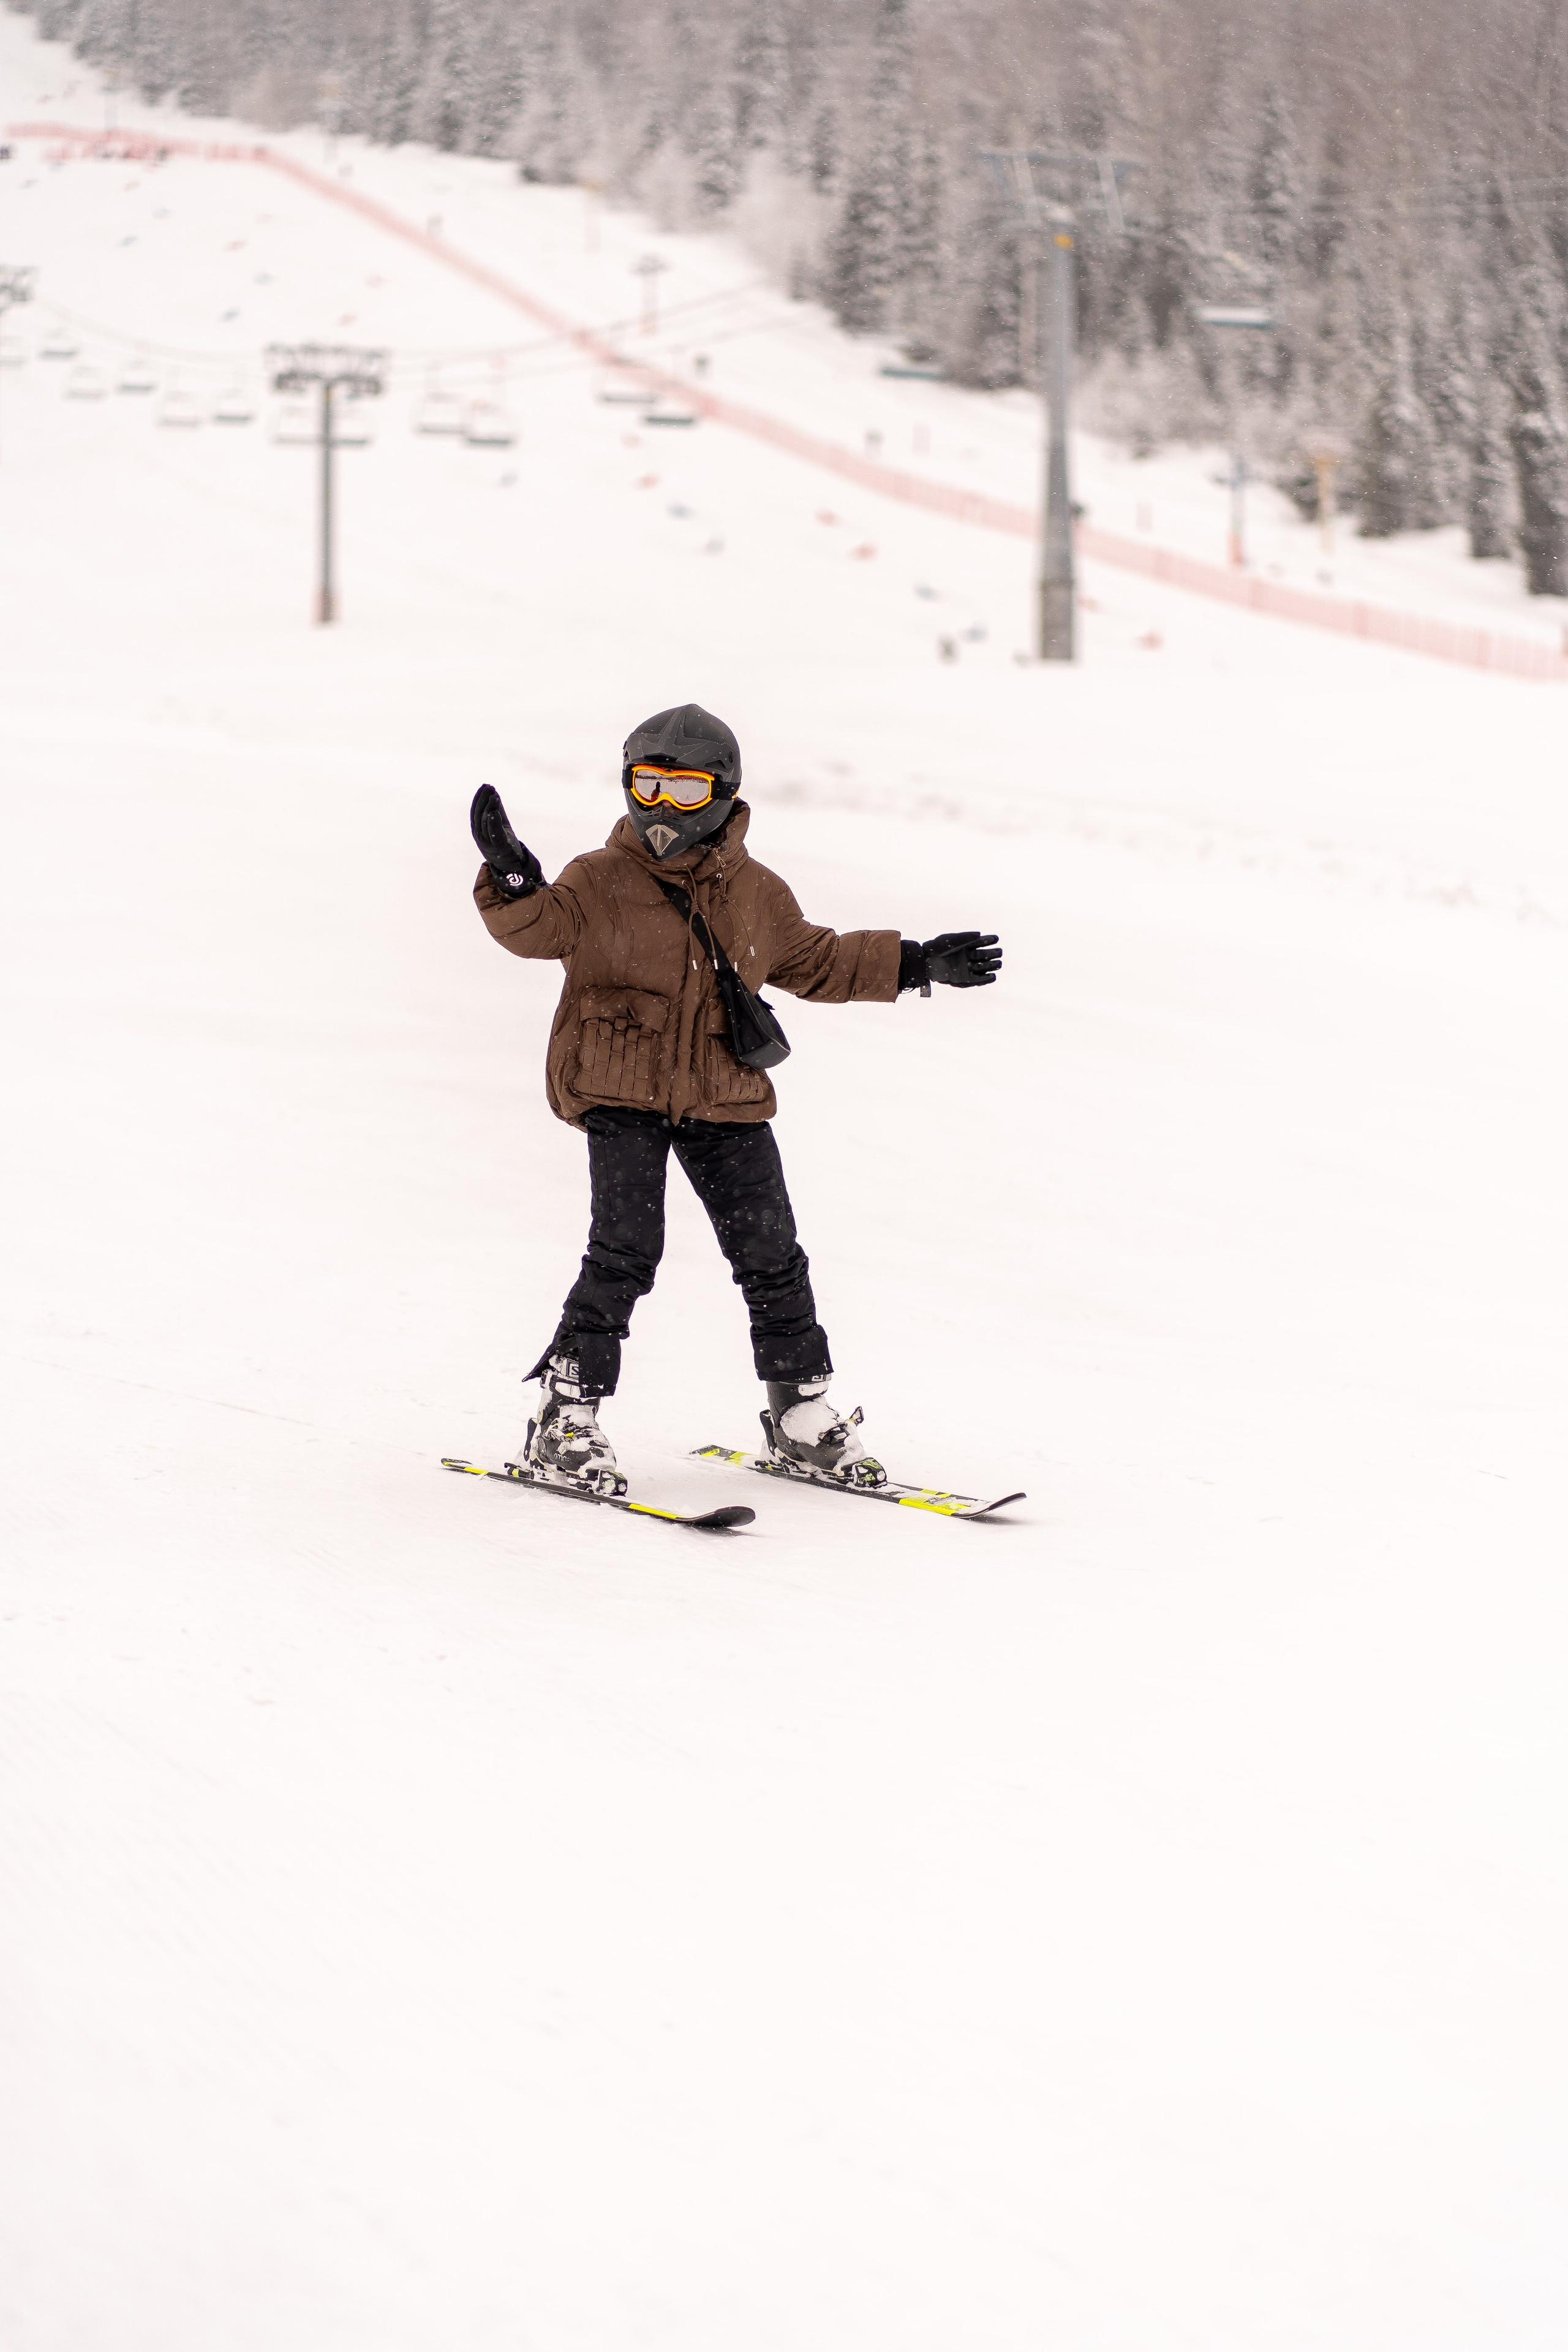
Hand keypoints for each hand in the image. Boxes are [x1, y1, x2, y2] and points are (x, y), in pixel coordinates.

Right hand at [471, 784, 543, 898]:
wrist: (510, 862)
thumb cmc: (502, 840)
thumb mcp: (499, 822)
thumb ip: (497, 808)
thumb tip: (494, 792)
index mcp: (477, 829)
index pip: (475, 811)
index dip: (478, 798)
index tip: (484, 786)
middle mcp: (479, 835)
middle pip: (478, 815)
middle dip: (483, 800)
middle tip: (489, 788)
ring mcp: (487, 842)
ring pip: (485, 823)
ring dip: (489, 808)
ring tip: (494, 796)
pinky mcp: (498, 847)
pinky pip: (493, 834)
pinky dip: (493, 823)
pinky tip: (494, 812)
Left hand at [900, 931, 1002, 991]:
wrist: (926, 962)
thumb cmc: (936, 948)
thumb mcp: (951, 940)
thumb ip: (965, 937)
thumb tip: (979, 934)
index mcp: (964, 946)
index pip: (979, 943)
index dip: (988, 941)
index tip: (996, 938)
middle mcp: (965, 957)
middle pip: (982, 956)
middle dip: (992, 954)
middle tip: (999, 952)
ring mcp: (964, 968)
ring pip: (981, 967)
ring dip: (991, 966)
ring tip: (999, 964)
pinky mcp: (962, 979)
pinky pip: (976, 980)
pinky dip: (984, 979)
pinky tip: (993, 977)